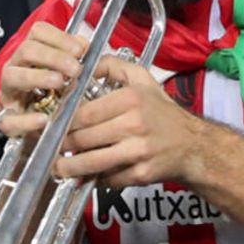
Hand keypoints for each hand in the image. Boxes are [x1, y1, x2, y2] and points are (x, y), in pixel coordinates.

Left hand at [0, 23, 200, 188]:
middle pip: (84, 138)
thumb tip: (81, 65)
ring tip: (58, 166)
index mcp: (130, 100)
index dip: (64, 120)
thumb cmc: (162, 111)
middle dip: (63, 144)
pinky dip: (96, 178)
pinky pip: (109, 178)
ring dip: (70, 166)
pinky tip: (88, 175)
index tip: (52, 124)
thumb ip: (110, 65)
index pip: (83, 113)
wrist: (193, 145)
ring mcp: (138, 152)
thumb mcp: (141, 78)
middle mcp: (134, 125)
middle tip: (50, 145)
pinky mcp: (142, 174)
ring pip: (92, 161)